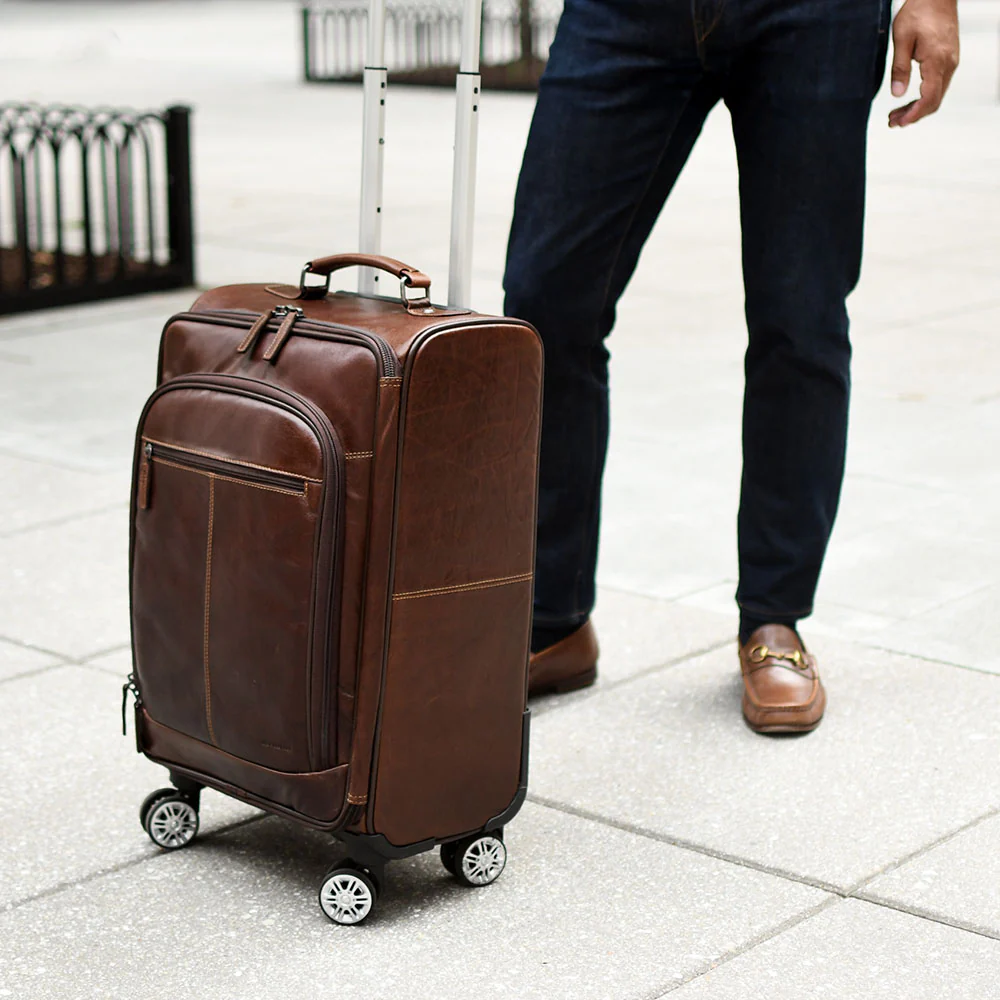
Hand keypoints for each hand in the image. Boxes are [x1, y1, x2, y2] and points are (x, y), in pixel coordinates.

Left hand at [888, 0, 959, 127]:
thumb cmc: (918, 12)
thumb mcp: (901, 38)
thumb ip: (899, 68)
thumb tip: (897, 95)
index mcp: (937, 61)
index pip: (929, 98)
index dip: (913, 115)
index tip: (898, 123)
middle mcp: (948, 64)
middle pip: (934, 101)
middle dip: (913, 116)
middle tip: (892, 122)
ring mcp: (951, 61)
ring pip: (937, 95)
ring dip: (917, 108)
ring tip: (896, 114)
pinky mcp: (949, 59)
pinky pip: (938, 85)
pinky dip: (924, 97)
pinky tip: (909, 100)